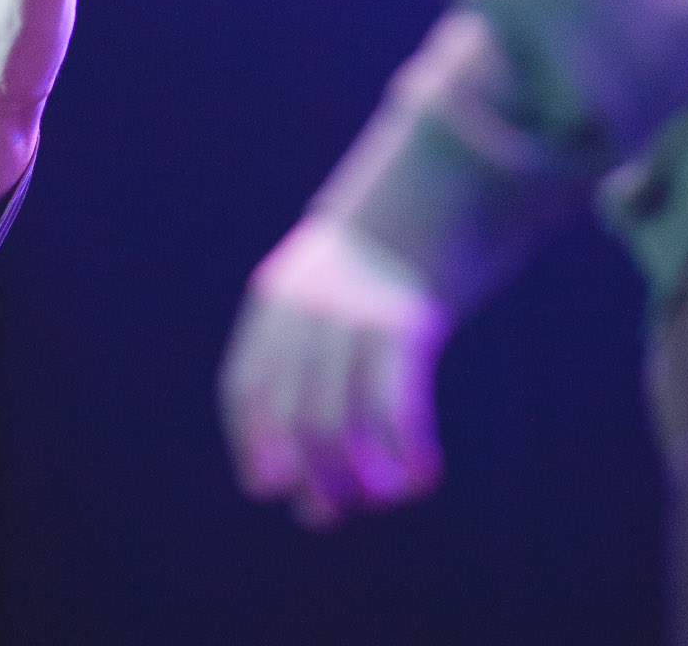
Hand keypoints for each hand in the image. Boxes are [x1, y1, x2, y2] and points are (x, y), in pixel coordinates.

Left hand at [219, 216, 451, 526]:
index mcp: (278, 297)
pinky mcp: (405, 322)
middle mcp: (308, 308)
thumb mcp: (328, 278)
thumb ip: (309, 344)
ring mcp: (356, 314)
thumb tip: (305, 441)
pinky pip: (395, 407)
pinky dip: (407, 453)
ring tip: (380, 498)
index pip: (247, 385)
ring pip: (343, 423)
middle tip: (328, 513)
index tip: (267, 484)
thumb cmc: (388, 247)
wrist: (440, 173)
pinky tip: (422, 476)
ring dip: (361, 479)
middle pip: (297, 416)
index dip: (253, 441)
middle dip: (314, 476)